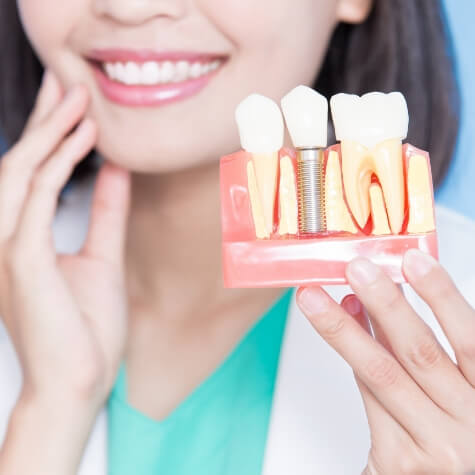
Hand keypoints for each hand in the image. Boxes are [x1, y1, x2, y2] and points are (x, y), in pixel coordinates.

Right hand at [0, 70, 130, 407]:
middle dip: (46, 120)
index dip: (52, 135)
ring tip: (78, 98)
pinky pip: (36, 198)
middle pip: (21, 163)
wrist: (80, 380)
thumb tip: (115, 171)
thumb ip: (105, 212)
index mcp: (25, 237)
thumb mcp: (103, 255)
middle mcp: (8, 236)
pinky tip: (84, 139)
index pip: (33, 173)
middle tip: (70, 84)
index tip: (75, 106)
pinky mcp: (22, 258)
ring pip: (22, 171)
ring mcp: (9, 246)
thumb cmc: (87, 326)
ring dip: (50, 132)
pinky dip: (58, 164)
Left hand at [296, 250, 474, 473]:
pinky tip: (338, 326)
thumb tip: (382, 292)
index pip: (471, 340)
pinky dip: (351, 357)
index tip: (412, 259)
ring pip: (382, 373)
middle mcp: (471, 425)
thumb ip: (420, 341)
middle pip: (419, 352)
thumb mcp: (450, 383)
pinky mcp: (401, 462)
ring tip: (315, 298)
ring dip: (344, 329)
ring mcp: (437, 447)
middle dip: (384, 304)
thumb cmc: (445, 426)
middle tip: (356, 268)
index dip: (442, 296)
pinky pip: (368, 396)